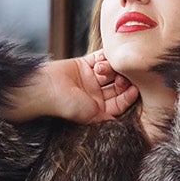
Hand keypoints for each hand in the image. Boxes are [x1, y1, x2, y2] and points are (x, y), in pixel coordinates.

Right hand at [4, 51, 139, 125]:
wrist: (45, 89)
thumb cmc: (65, 106)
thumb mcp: (92, 116)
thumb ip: (108, 117)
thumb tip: (125, 123)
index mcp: (97, 109)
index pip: (119, 102)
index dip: (128, 95)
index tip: (134, 89)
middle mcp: (95, 95)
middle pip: (117, 86)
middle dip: (122, 80)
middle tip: (123, 77)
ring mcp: (89, 80)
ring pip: (109, 72)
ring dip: (110, 69)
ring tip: (104, 69)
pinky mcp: (83, 65)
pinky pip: (99, 58)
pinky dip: (103, 57)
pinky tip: (104, 58)